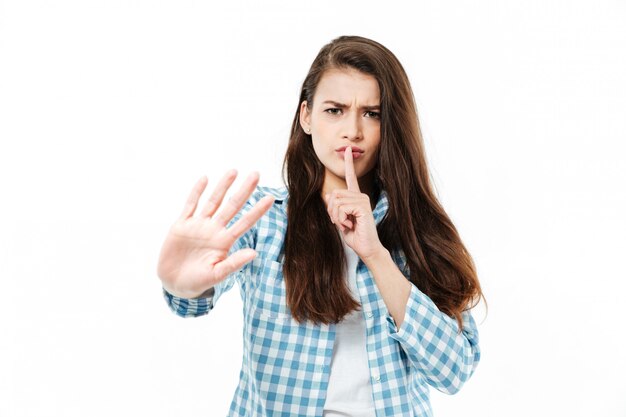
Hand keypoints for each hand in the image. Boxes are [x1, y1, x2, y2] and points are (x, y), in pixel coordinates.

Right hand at [157, 170, 273, 298]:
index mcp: (224, 241)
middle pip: (231, 206)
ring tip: (234, 171)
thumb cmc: (198, 281)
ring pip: (213, 202)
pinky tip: (204, 179)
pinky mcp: (182, 225)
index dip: (257, 210)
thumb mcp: (217, 275)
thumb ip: (234, 263)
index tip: (271, 198)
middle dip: (244, 191)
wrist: (174, 283)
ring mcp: (198, 226)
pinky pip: (190, 205)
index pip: (245, 223)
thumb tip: (255, 253)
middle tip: (256, 174)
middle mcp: (214, 230)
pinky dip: (196, 192)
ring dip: (223, 186)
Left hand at [323, 147, 384, 259]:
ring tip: (347, 225)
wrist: (367, 249)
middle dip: (331, 211)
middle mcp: (360, 196)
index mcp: (355, 198)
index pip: (351, 177)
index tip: (348, 149)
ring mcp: (362, 200)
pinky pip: (341, 208)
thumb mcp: (340, 221)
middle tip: (341, 223)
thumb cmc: (356, 237)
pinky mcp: (363, 206)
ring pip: (335, 202)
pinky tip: (351, 225)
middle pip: (333, 194)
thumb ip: (335, 208)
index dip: (349, 163)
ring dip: (336, 217)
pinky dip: (341, 219)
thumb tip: (329, 195)